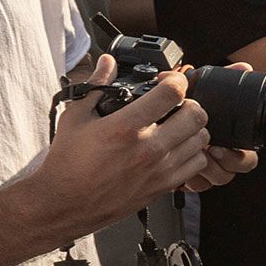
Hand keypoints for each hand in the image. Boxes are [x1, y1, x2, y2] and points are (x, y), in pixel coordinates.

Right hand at [32, 59, 215, 236]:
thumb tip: (106, 62)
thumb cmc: (67, 162)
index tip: (168, 81)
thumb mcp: (74, 117)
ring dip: (194, 127)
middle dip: (189, 102)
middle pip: (196, 114)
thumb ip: (95, 86)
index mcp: (125, 127)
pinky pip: (198, 163)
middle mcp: (148, 148)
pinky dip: (194, 152)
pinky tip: (178, 148)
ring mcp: (159, 169)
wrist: (64, 203)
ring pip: (202, 138)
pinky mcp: (164, 186)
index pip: (172, 93)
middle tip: (176, 104)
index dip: (175, 80)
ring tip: (177, 125)